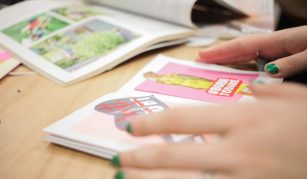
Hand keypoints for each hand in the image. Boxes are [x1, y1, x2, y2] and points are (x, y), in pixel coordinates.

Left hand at [112, 83, 306, 178]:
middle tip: (119, 161)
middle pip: (177, 156)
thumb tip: (251, 90)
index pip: (184, 119)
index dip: (152, 123)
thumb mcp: (290, 101)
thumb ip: (265, 94)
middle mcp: (238, 151)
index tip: (130, 127)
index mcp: (243, 120)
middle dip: (142, 160)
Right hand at [198, 26, 306, 77]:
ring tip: (213, 66)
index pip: (243, 45)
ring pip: (248, 55)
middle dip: (220, 54)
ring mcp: (279, 51)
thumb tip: (267, 73)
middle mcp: (275, 45)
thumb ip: (292, 62)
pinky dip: (245, 66)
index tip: (202, 56)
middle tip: (200, 61)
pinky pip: (258, 62)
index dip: (221, 51)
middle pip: (241, 48)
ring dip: (230, 60)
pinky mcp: (284, 58)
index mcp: (280, 40)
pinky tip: (240, 73)